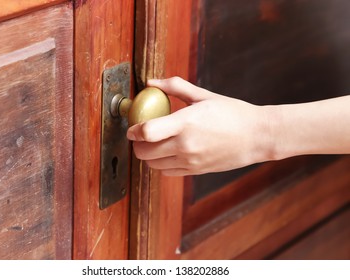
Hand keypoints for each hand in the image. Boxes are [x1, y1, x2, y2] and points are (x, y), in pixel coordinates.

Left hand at [127, 77, 272, 175]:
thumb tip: (151, 82)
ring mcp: (190, 161)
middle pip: (144, 152)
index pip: (147, 132)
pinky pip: (167, 172)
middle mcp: (185, 145)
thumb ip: (175, 87)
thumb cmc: (232, 112)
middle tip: (142, 134)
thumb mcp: (204, 95)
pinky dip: (161, 164)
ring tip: (155, 143)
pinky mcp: (195, 171)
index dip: (134, 130)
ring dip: (148, 155)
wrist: (257, 136)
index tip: (133, 126)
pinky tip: (168, 152)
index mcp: (186, 123)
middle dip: (137, 143)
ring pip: (153, 165)